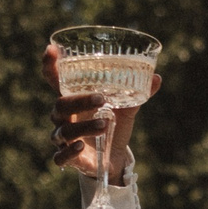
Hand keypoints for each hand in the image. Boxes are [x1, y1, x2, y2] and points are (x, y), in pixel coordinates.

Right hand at [42, 43, 161, 180]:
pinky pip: (60, 157)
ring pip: (63, 131)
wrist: (115, 158)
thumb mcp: (126, 109)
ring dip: (83, 127)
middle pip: (60, 105)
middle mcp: (64, 117)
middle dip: (79, 101)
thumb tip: (157, 78)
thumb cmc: (113, 126)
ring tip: (104, 124)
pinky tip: (81, 147)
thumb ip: (138, 94)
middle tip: (100, 99)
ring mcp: (64, 138)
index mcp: (74, 99)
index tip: (51, 50)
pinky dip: (68, 152)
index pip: (55, 80)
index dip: (50, 66)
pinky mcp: (70, 159)